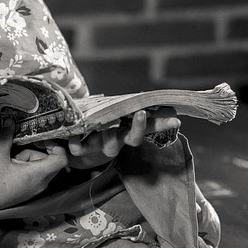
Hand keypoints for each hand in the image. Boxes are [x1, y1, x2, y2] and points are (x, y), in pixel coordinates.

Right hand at [0, 124, 67, 211]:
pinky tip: (13, 165)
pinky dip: (28, 167)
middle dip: (39, 150)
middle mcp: (40, 184)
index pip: (61, 159)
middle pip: (52, 161)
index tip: (42, 139)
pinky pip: (36, 175)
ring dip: (30, 158)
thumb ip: (7, 136)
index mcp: (37, 174)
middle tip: (24, 144)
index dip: (56, 146)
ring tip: (12, 158)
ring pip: (42, 167)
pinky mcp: (28, 191)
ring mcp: (35, 189)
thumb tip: (10, 120)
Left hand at [66, 109, 180, 169]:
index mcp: (127, 130)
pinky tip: (73, 138)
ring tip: (105, 126)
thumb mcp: (115, 113)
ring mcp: (101, 146)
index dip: (162, 123)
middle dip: (138, 127)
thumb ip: (128, 106)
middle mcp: (118, 140)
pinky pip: (80, 149)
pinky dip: (76, 143)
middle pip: (133, 138)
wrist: (77, 146)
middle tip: (141, 113)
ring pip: (111, 146)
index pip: (149, 127)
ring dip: (109, 136)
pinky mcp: (83, 151)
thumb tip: (149, 96)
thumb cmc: (100, 125)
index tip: (174, 118)